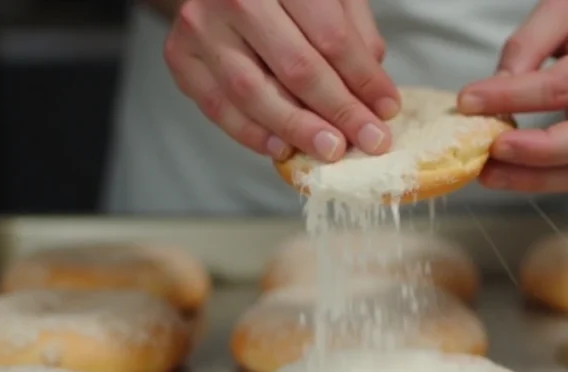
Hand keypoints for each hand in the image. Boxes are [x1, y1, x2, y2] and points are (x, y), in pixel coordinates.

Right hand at [164, 0, 399, 161]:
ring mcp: (200, 26)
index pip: (330, 36)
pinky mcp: (180, 57)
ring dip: (297, 129)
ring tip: (330, 150)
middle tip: (368, 140)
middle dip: (338, 111)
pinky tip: (283, 149)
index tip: (387, 110)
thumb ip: (353, 32)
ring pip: (253, 92)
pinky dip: (252, 134)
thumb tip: (372, 91)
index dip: (363, 79)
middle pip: (295, 67)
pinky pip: (218, 107)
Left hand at [458, 0, 567, 193]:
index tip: (468, 102)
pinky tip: (514, 176)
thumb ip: (526, 46)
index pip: (561, 87)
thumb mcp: (563, 12)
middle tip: (488, 151)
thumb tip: (492, 91)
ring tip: (489, 173)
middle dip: (533, 153)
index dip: (511, 98)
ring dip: (533, 179)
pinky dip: (547, 183)